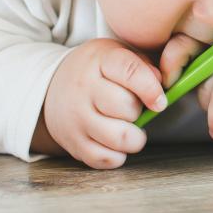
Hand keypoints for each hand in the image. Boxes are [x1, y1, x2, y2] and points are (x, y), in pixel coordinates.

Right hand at [40, 38, 166, 168]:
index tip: (160, 102)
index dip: (151, 88)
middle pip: (127, 107)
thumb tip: (160, 83)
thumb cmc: (97, 70)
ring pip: (119, 137)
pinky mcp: (74, 144)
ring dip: (134, 137)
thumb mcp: (118, 53)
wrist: (52, 85)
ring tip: (130, 128)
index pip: (130, 71)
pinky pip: (106, 159)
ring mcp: (77, 118)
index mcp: (100, 61)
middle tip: (133, 109)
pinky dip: (118, 155)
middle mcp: (84, 88)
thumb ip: (143, 64)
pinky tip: (116, 142)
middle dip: (139, 111)